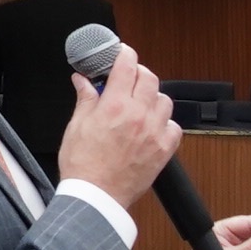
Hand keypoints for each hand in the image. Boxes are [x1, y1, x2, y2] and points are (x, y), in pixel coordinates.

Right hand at [53, 44, 178, 205]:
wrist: (97, 196)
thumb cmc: (83, 165)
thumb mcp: (76, 126)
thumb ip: (86, 99)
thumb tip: (83, 80)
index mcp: (115, 105)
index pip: (127, 66)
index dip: (125, 54)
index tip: (122, 53)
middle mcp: (139, 115)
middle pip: (150, 78)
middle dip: (138, 73)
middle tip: (127, 79)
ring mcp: (155, 132)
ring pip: (164, 101)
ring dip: (153, 98)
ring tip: (139, 105)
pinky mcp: (164, 150)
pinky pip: (174, 127)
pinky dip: (165, 123)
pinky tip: (151, 127)